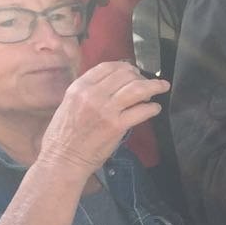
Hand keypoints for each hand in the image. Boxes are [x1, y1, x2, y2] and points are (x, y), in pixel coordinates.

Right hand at [36, 62, 167, 175]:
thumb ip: (89, 91)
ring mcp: (106, 110)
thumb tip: (113, 82)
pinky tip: (155, 108)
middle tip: (147, 82)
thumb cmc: (64, 134)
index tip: (133, 71)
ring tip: (162, 87)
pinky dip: (153, 108)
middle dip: (140, 76)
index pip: (108, 67)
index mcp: (79, 87)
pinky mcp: (117, 126)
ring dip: (154, 86)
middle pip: (126, 75)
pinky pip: (142, 111)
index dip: (125, 66)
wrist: (63, 158)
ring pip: (137, 89)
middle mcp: (93, 95)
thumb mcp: (70, 103)